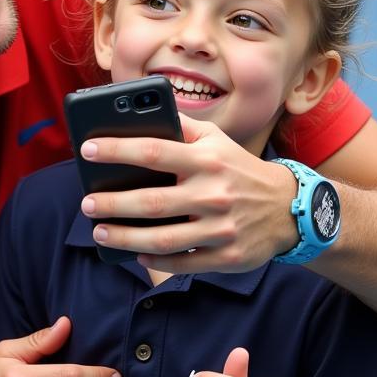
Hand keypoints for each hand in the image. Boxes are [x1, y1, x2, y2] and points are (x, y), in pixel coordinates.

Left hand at [78, 114, 297, 272]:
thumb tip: (143, 113)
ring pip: (162, 239)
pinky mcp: (227, 257)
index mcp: (207, 160)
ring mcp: (221, 228)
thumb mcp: (217, 140)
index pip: (153, 150)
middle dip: (112, 203)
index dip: (117, 149)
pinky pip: (184, 263)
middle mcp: (213, 193)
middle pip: (151, 201)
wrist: (290, 207)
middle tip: (87, 203)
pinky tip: (136, 256)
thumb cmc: (239, 169)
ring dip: (125, 238)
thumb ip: (183, 128)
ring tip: (99, 232)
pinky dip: (156, 262)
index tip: (87, 148)